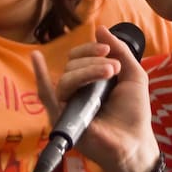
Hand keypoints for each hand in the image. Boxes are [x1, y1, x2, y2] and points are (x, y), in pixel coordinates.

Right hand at [31, 26, 159, 171]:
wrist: (134, 143)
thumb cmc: (134, 113)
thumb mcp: (133, 76)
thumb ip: (119, 52)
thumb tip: (99, 29)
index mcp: (89, 81)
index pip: (78, 58)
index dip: (90, 49)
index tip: (107, 50)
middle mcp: (75, 91)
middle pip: (71, 66)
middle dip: (92, 61)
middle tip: (113, 68)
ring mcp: (67, 104)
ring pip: (66, 78)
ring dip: (87, 70)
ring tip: (109, 73)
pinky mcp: (62, 118)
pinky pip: (46, 95)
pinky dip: (40, 77)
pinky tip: (36, 58)